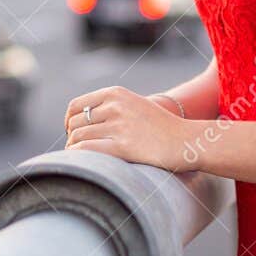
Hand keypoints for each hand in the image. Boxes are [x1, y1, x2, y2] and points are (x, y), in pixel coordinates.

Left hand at [62, 85, 194, 172]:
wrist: (186, 140)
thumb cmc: (161, 127)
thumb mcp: (135, 105)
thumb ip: (112, 107)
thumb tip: (83, 121)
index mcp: (116, 93)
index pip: (77, 105)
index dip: (69, 120)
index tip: (72, 132)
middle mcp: (115, 106)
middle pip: (76, 122)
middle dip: (72, 137)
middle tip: (77, 149)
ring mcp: (119, 125)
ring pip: (78, 136)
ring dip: (73, 149)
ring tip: (79, 158)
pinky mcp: (123, 146)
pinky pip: (87, 149)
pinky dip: (78, 156)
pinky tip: (84, 163)